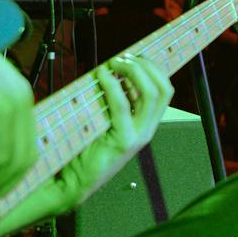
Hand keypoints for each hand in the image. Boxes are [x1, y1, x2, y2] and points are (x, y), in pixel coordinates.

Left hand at [40, 55, 172, 214]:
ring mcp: (137, 136)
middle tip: (124, 57)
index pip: (164, 90)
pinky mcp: (123, 141)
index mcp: (145, 124)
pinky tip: (101, 75)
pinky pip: (122, 106)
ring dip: (134, 71)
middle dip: (146, 66)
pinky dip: (113, 85)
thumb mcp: (103, 120)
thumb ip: (112, 101)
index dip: (153, 68)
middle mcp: (146, 130)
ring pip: (151, 94)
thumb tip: (110, 71)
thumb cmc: (84, 150)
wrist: (73, 182)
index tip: (134, 55)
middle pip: (163, 89)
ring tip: (115, 62)